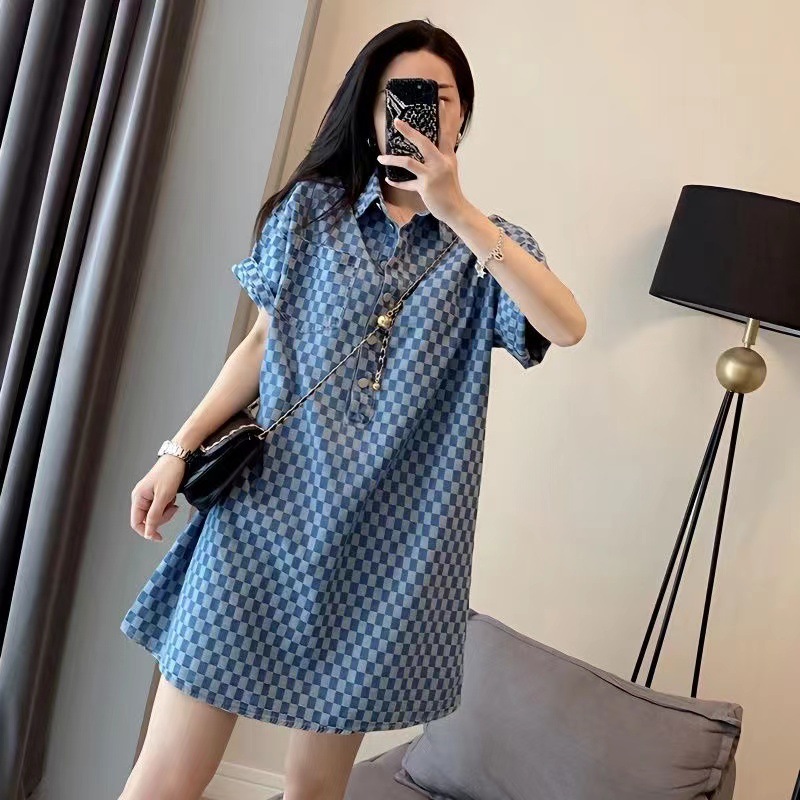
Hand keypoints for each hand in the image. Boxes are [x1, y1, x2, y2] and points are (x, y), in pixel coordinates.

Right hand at [130, 455, 184, 541]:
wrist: (179, 458)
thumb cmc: (169, 473)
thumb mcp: (163, 497)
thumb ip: (154, 516)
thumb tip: (148, 533)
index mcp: (138, 498)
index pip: (136, 523)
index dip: (147, 532)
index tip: (159, 537)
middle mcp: (140, 498)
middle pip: (147, 520)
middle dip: (161, 518)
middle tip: (172, 509)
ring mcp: (148, 496)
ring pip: (155, 514)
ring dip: (166, 511)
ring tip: (173, 501)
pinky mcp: (156, 494)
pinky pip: (161, 506)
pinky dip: (168, 505)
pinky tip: (173, 497)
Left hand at [377, 106, 467, 225]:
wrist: (455, 209)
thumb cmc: (450, 189)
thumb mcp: (449, 169)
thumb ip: (442, 157)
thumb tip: (433, 147)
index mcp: (448, 157)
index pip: (446, 134)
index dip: (444, 119)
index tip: (441, 104)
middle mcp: (440, 163)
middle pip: (423, 142)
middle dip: (409, 131)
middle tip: (397, 122)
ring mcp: (432, 175)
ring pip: (409, 162)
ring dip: (392, 160)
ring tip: (381, 159)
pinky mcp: (425, 187)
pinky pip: (407, 183)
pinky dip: (397, 182)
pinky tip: (389, 179)